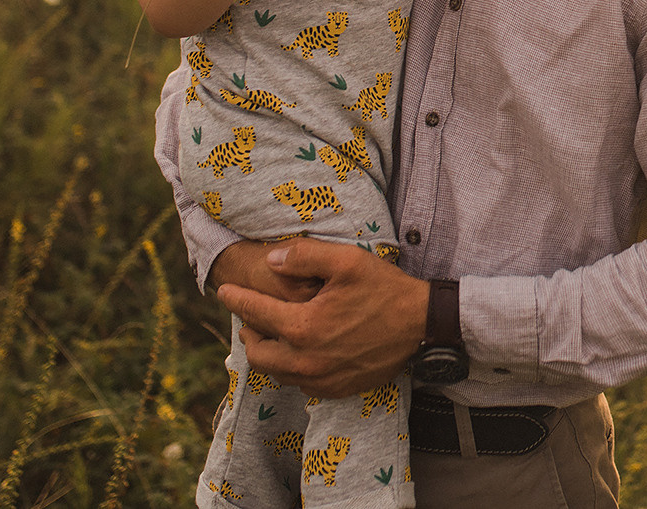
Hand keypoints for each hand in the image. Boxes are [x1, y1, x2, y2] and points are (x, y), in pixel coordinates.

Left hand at [216, 239, 428, 397]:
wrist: (422, 325)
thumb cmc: (385, 290)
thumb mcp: (346, 261)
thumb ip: (304, 256)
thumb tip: (271, 260)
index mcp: (303, 326)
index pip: (255, 312)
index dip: (236, 298)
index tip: (224, 290)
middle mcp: (306, 360)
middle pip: (257, 352)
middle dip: (248, 332)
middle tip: (251, 318)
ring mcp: (321, 379)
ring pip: (275, 372)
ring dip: (267, 352)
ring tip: (271, 334)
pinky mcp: (336, 389)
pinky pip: (299, 384)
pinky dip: (290, 368)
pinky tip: (300, 352)